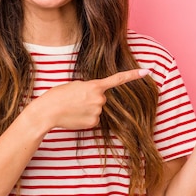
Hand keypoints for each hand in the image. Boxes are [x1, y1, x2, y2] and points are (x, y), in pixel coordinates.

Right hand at [22, 68, 150, 130]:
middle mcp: (100, 99)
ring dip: (87, 108)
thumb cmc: (58, 95)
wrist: (48, 111)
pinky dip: (85, 118)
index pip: (118, 79)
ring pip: (97, 109)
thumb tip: (96, 98)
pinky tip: (74, 116)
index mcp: (95, 86)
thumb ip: (90, 88)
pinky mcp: (93, 123)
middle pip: (101, 98)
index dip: (133, 75)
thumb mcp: (75, 85)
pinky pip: (93, 119)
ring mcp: (97, 112)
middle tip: (75, 99)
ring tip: (73, 107)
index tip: (147, 72)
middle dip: (91, 98)